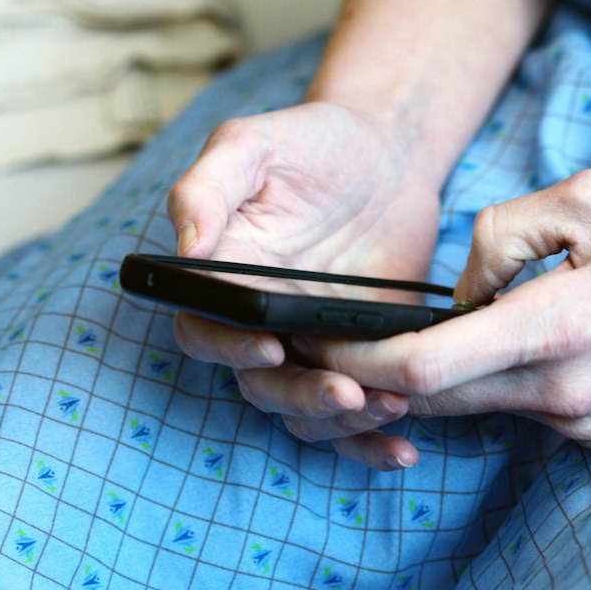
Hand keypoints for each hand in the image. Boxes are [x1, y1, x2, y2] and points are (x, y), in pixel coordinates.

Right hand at [166, 101, 441, 467]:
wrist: (387, 151)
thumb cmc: (312, 140)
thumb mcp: (253, 143)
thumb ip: (206, 187)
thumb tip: (185, 249)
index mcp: (221, 275)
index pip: (204, 330)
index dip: (229, 347)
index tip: (270, 346)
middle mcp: (258, 320)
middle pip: (260, 385)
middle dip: (302, 399)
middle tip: (348, 395)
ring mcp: (309, 343)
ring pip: (306, 411)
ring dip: (343, 425)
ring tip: (392, 408)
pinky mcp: (358, 356)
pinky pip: (353, 413)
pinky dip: (372, 440)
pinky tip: (405, 448)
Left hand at [283, 168, 590, 461]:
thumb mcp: (585, 197)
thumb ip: (500, 234)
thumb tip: (461, 290)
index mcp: (555, 330)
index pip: (428, 370)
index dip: (363, 365)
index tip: (318, 348)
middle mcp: (564, 393)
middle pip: (438, 402)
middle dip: (380, 381)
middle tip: (330, 351)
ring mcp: (583, 422)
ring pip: (478, 408)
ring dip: (436, 383)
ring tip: (399, 343)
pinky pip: (520, 411)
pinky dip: (489, 385)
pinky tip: (488, 348)